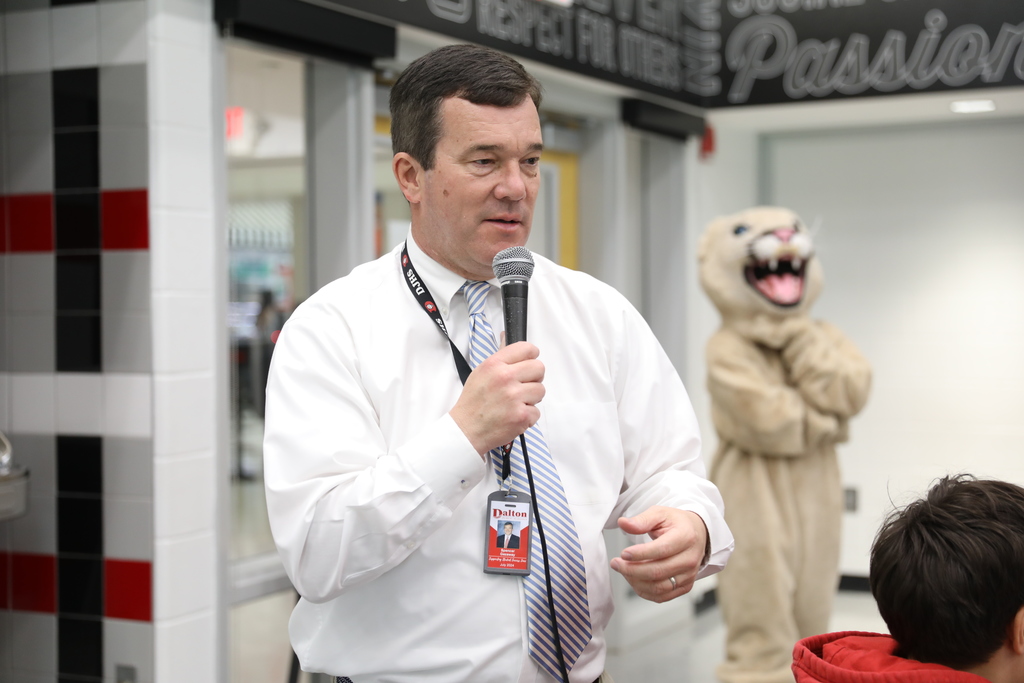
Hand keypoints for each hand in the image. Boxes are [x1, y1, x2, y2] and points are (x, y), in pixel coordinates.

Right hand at [450, 342, 544, 456]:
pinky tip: (514, 416)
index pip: (527, 349)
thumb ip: (500, 357)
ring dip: (531, 398)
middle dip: (533, 378)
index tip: (527, 364)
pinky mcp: (521, 415)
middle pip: (539, 368)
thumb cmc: (473, 402)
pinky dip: (528, 416)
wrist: (466, 429)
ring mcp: (514, 397)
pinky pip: (537, 411)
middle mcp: (505, 378)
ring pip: (541, 390)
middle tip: (522, 386)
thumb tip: (506, 336)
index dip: (531, 357)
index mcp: (495, 364)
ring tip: (516, 403)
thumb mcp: (481, 372)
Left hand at [609, 507, 708, 602]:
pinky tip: (634, 579)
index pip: (661, 550)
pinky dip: (644, 591)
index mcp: (685, 537)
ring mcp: (689, 575)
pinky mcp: (685, 586)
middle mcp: (690, 558)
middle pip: (658, 572)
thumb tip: (623, 523)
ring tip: (623, 570)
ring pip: (659, 587)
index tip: (623, 554)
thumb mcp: (659, 513)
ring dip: (635, 581)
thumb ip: (641, 520)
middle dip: (632, 570)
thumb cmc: (676, 523)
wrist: (696, 533)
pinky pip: (662, 596)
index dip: (640, 554)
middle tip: (616, 563)